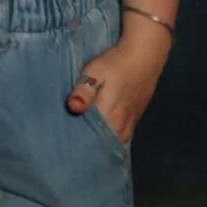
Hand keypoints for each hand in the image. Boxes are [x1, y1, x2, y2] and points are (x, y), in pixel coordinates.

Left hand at [66, 23, 169, 144]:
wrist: (144, 55)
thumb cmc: (115, 65)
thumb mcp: (94, 73)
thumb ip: (83, 92)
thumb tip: (73, 107)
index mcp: (111, 121)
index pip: (92, 145)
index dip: (77, 150)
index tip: (63, 151)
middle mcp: (122, 129)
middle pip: (101, 148)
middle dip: (86, 150)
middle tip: (67, 149)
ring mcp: (129, 126)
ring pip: (111, 143)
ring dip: (97, 144)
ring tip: (79, 143)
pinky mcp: (133, 120)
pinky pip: (118, 136)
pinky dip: (107, 138)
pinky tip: (96, 134)